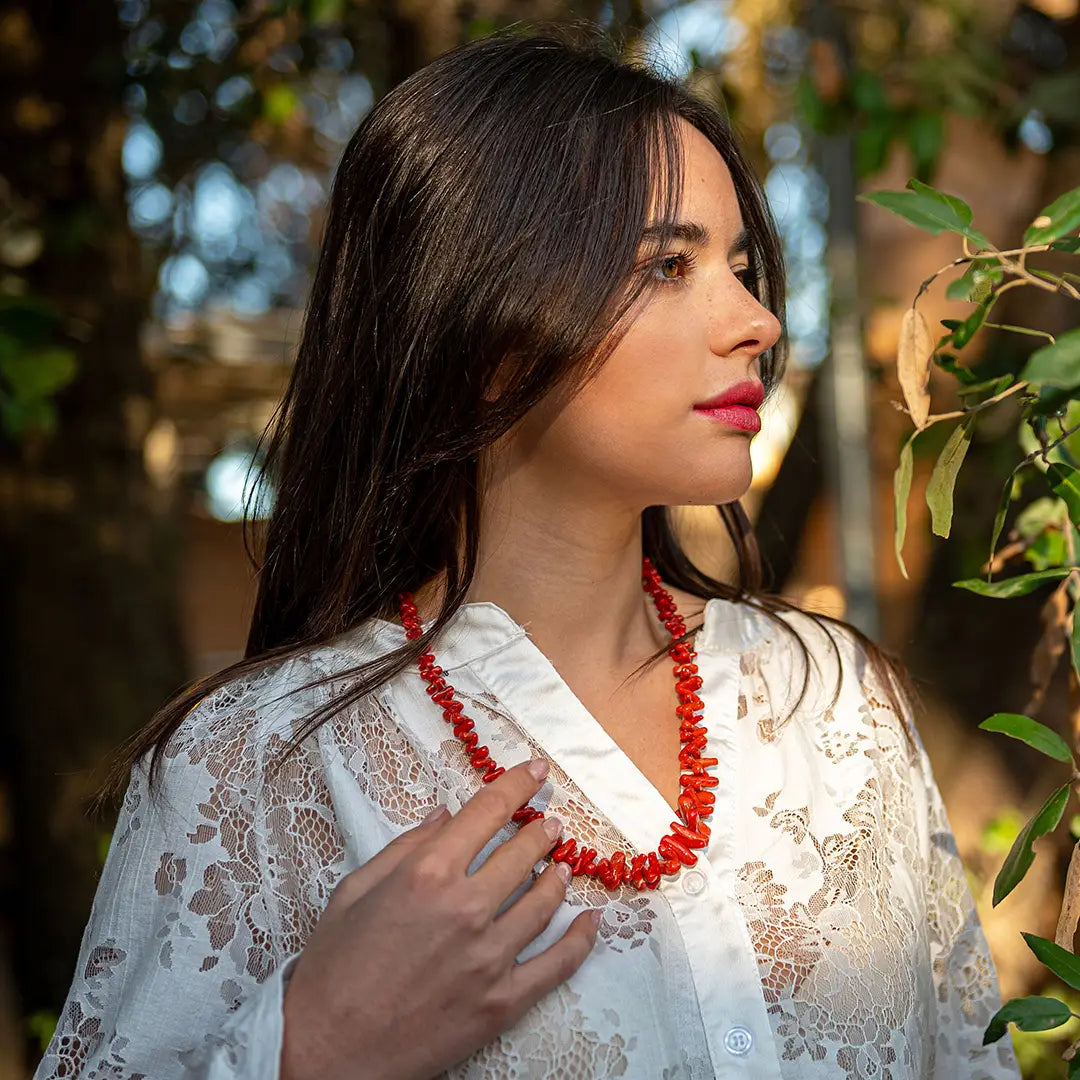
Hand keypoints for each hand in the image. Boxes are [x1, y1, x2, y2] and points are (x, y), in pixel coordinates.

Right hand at [280, 758, 600, 1079]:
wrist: (327, 1054)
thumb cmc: (332, 970)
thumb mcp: (353, 892)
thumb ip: (403, 847)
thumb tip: (443, 816)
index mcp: (427, 874)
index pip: (487, 812)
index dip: (518, 784)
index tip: (537, 771)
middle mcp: (464, 908)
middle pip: (522, 852)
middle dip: (542, 830)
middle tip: (552, 824)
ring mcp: (488, 957)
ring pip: (544, 901)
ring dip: (558, 876)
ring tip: (562, 864)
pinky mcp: (501, 1002)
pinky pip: (557, 964)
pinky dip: (580, 939)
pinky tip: (591, 921)